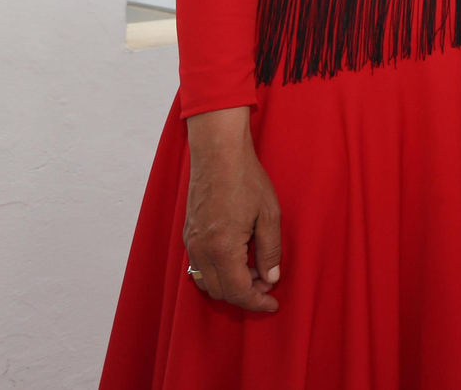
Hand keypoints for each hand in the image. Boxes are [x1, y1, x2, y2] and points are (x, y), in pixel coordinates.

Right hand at [183, 107, 282, 312]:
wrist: (218, 154)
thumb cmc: (246, 180)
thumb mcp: (270, 215)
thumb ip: (270, 251)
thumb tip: (270, 278)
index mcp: (221, 249)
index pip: (238, 291)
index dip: (257, 303)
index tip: (273, 305)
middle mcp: (200, 251)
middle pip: (221, 292)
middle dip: (246, 295)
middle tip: (268, 284)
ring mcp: (190, 243)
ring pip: (207, 282)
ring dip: (231, 285)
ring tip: (255, 273)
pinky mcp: (188, 235)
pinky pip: (199, 267)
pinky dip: (218, 273)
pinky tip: (238, 261)